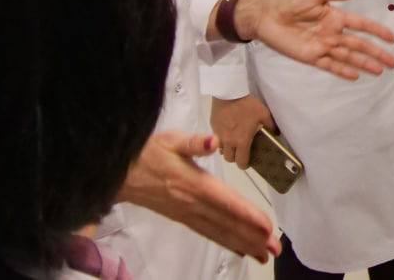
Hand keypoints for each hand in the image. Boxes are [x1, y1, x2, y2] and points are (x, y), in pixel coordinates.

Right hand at [118, 131, 280, 263]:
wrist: (119, 173)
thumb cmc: (148, 152)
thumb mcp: (171, 139)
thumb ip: (194, 141)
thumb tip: (212, 140)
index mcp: (194, 182)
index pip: (226, 201)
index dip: (247, 214)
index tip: (266, 226)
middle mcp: (192, 203)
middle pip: (227, 222)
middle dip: (252, 236)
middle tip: (274, 248)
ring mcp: (187, 213)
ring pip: (219, 231)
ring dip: (243, 244)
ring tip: (264, 254)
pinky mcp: (183, 218)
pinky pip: (208, 233)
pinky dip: (225, 242)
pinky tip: (240, 250)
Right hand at [210, 95, 274, 168]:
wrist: (229, 93)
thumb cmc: (247, 105)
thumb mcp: (264, 114)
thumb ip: (271, 126)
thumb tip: (277, 133)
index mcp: (241, 141)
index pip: (240, 161)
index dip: (244, 164)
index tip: (247, 162)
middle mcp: (228, 142)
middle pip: (229, 158)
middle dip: (235, 158)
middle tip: (240, 152)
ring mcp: (218, 135)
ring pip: (220, 150)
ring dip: (227, 149)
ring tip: (233, 143)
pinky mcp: (212, 127)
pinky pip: (216, 138)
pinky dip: (221, 140)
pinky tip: (226, 132)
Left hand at [230, 0, 393, 79]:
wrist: (265, 13)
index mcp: (335, 16)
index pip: (361, 25)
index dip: (376, 31)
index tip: (392, 38)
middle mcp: (332, 33)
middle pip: (359, 44)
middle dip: (376, 53)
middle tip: (393, 62)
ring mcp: (322, 46)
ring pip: (348, 56)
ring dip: (363, 63)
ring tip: (379, 71)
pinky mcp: (310, 56)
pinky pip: (330, 65)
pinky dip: (342, 70)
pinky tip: (355, 75)